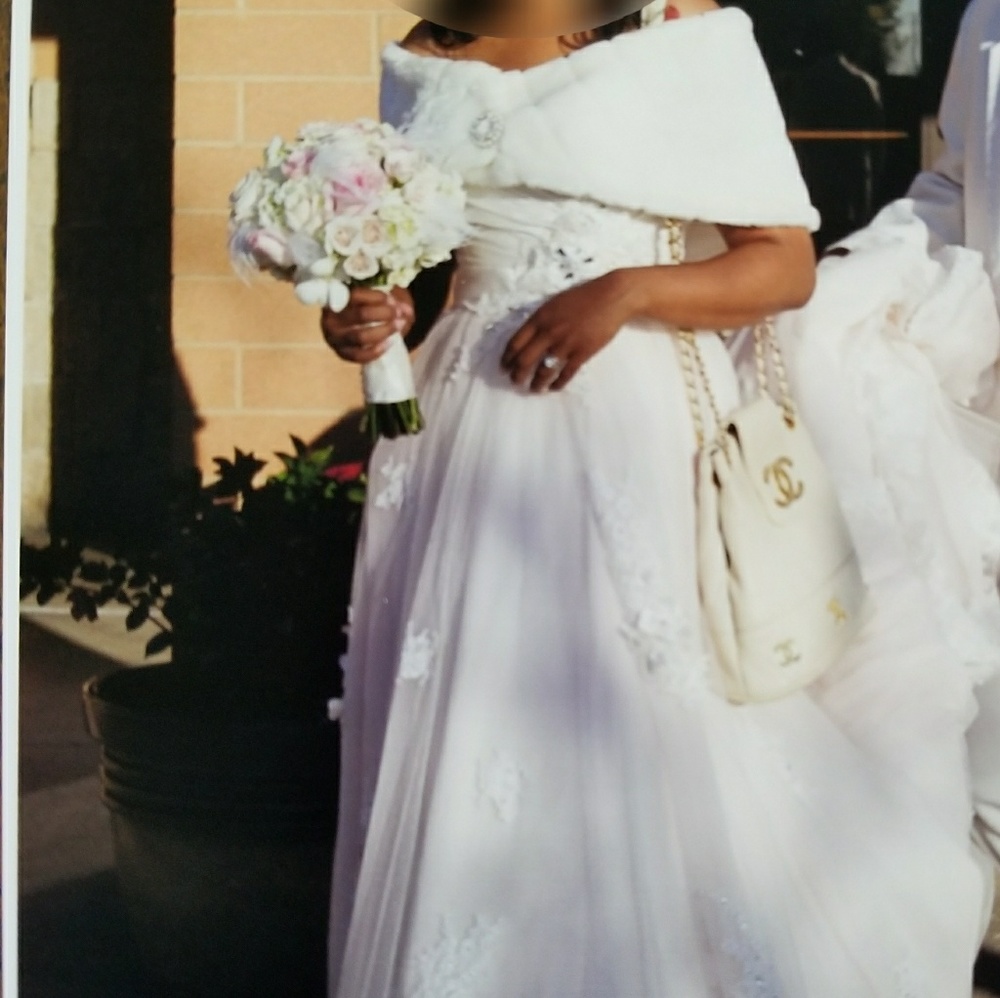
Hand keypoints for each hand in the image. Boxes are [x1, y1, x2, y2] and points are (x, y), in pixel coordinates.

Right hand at [320, 287, 414, 363]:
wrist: (349, 327)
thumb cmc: (362, 308)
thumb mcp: (373, 300)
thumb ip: (391, 302)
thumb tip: (407, 311)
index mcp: (335, 299)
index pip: (357, 295)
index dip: (378, 297)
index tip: (393, 301)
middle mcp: (331, 319)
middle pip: (361, 315)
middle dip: (385, 313)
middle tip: (399, 313)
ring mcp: (335, 339)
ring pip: (361, 336)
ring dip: (384, 331)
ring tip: (399, 325)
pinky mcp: (341, 354)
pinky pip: (360, 356)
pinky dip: (377, 350)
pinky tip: (390, 342)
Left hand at [500, 273, 633, 391]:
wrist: (611, 297)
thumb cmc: (583, 296)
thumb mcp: (554, 303)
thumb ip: (541, 320)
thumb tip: (529, 337)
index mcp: (539, 318)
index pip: (515, 343)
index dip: (507, 358)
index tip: (503, 367)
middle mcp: (549, 333)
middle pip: (525, 360)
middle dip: (517, 375)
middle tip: (515, 381)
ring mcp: (565, 344)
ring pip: (543, 371)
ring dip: (535, 383)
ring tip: (533, 389)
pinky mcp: (582, 353)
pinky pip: (565, 374)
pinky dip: (557, 384)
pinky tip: (553, 388)